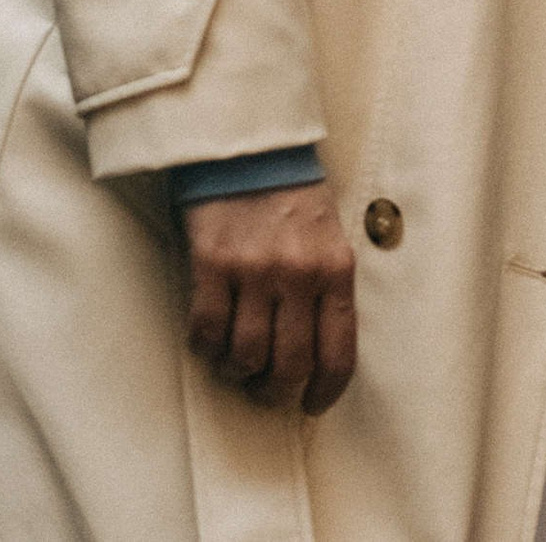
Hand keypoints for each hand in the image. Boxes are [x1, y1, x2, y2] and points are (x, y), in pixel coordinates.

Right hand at [182, 182, 357, 411]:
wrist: (247, 142)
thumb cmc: (290, 192)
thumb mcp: (329, 235)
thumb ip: (327, 287)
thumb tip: (318, 352)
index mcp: (335, 268)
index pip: (339, 355)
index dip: (324, 393)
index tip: (310, 404)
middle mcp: (298, 273)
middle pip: (289, 366)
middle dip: (274, 391)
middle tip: (263, 388)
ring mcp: (255, 269)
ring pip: (246, 355)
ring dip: (237, 369)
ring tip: (234, 358)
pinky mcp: (214, 262)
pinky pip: (208, 330)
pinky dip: (206, 345)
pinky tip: (209, 336)